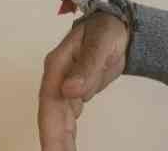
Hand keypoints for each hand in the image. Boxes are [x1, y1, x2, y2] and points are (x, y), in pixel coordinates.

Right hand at [38, 12, 129, 150]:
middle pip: (52, 113)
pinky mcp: (75, 95)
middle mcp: (57, 77)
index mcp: (59, 63)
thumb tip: (69, 90)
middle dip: (54, 140)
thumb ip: (87, 65)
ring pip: (59, 119)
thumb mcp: (100, 42)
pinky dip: (68, 136)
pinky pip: (69, 119)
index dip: (49, 126)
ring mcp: (65, 87)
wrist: (117, 29)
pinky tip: (68, 148)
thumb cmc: (106, 30)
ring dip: (60, 141)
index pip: (50, 98)